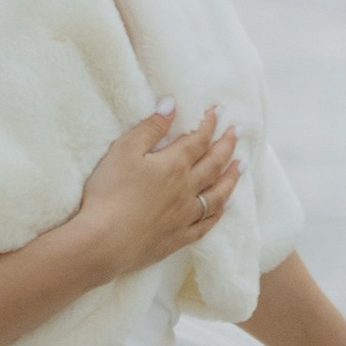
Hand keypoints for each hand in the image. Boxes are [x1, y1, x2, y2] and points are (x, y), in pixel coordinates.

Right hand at [72, 104, 240, 283]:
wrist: (104, 241)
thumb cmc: (109, 192)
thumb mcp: (124, 150)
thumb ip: (150, 128)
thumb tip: (171, 105)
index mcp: (174, 165)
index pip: (198, 140)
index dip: (209, 124)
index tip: (219, 111)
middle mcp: (186, 189)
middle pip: (213, 164)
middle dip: (227, 146)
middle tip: (238, 132)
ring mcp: (184, 216)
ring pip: (217, 194)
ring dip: (231, 178)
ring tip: (242, 166)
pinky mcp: (178, 238)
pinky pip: (205, 224)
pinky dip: (218, 213)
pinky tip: (225, 207)